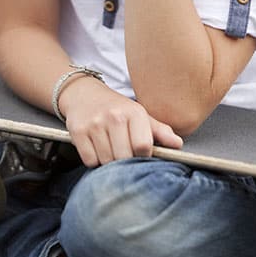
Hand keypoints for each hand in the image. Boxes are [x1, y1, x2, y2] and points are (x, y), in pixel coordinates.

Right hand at [59, 77, 182, 166]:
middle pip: (124, 156)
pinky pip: (89, 160)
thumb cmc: (116, 108)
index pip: (143, 146)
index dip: (143, 156)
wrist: (84, 94)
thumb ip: (159, 131)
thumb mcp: (139, 115)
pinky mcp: (78, 131)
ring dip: (108, 162)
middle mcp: (114, 117)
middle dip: (124, 162)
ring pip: (106, 160)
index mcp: (134, 113)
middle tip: (122, 155)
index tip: (139, 154)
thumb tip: (177, 144)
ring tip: (109, 150)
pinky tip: (96, 149)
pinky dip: (93, 160)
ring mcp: (94, 124)